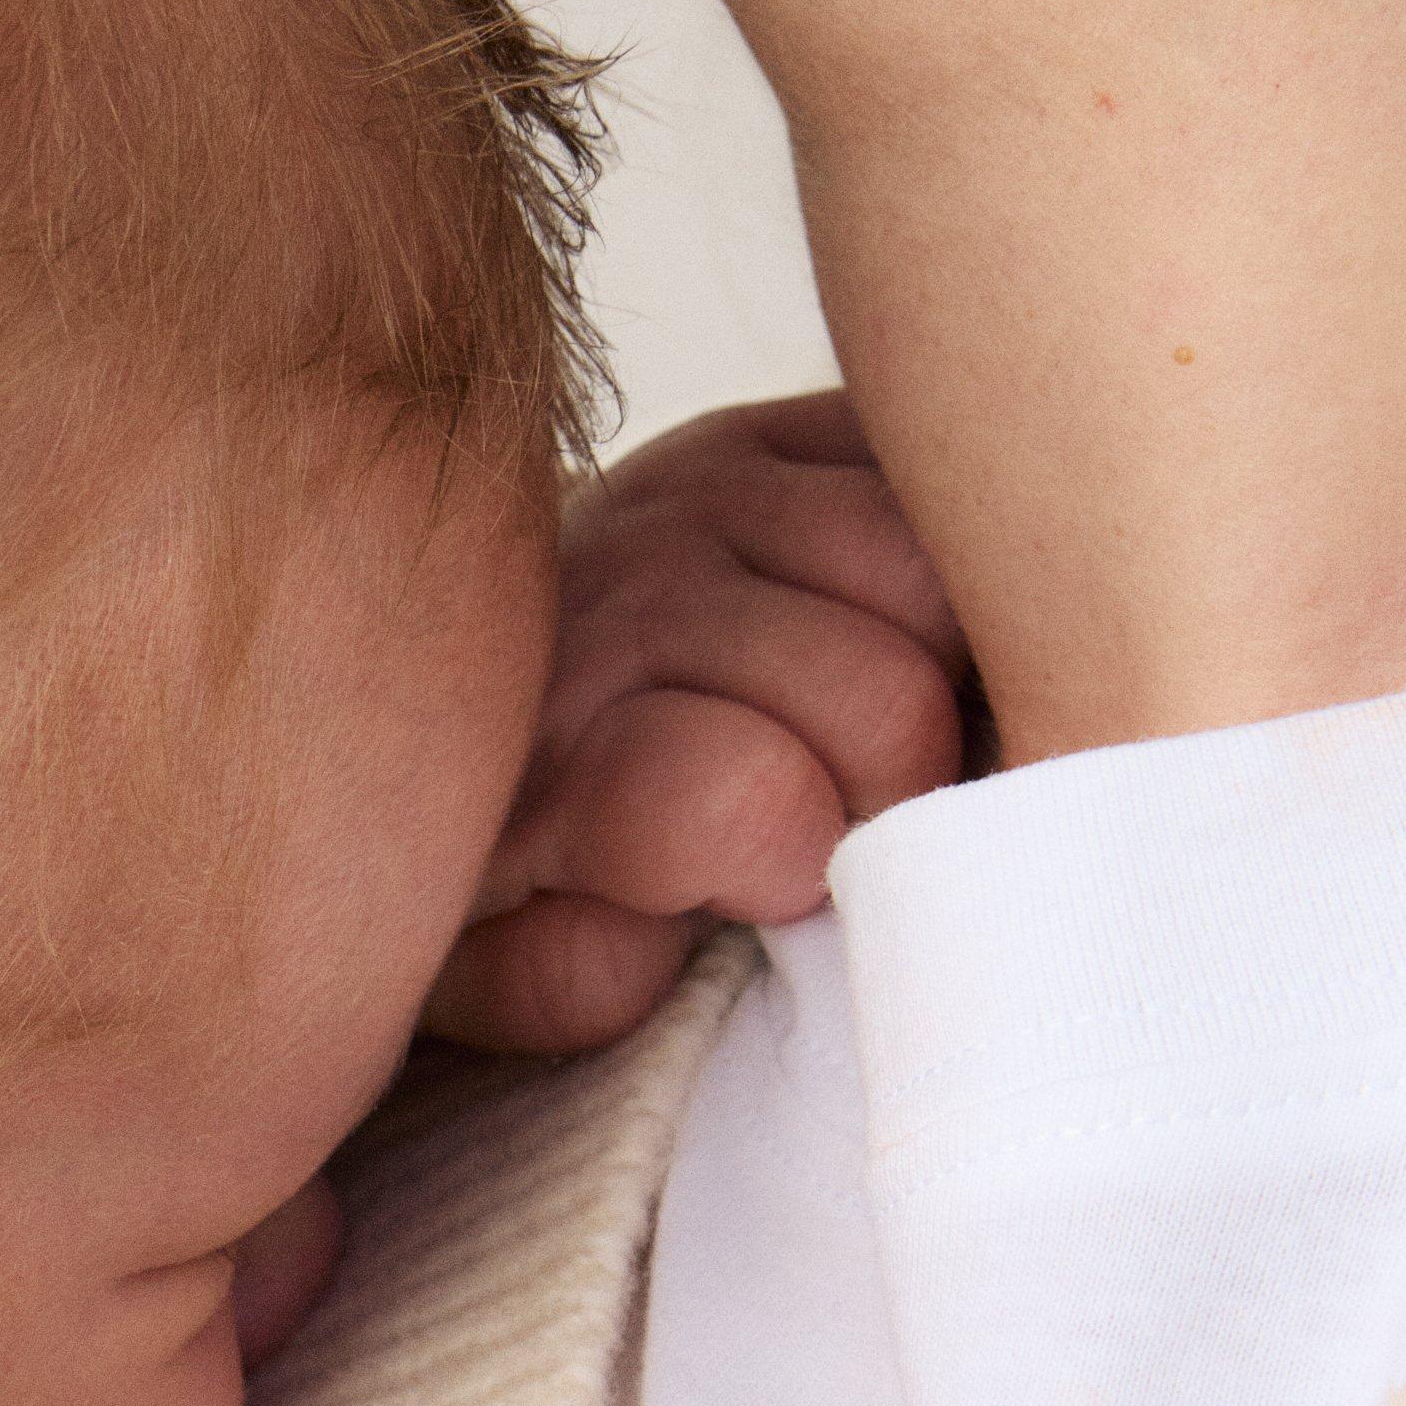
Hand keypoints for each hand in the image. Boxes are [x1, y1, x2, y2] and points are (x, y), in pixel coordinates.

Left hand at [428, 390, 968, 1055]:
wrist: (453, 675)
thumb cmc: (509, 844)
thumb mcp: (498, 965)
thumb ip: (572, 975)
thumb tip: (661, 937)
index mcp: (563, 739)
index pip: (748, 798)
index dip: (799, 866)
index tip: (772, 887)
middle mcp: (630, 589)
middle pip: (888, 700)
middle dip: (896, 787)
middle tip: (842, 810)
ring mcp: (705, 493)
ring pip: (933, 575)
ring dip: (939, 668)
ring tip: (865, 718)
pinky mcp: (776, 431)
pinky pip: (934, 480)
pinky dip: (952, 563)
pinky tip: (893, 628)